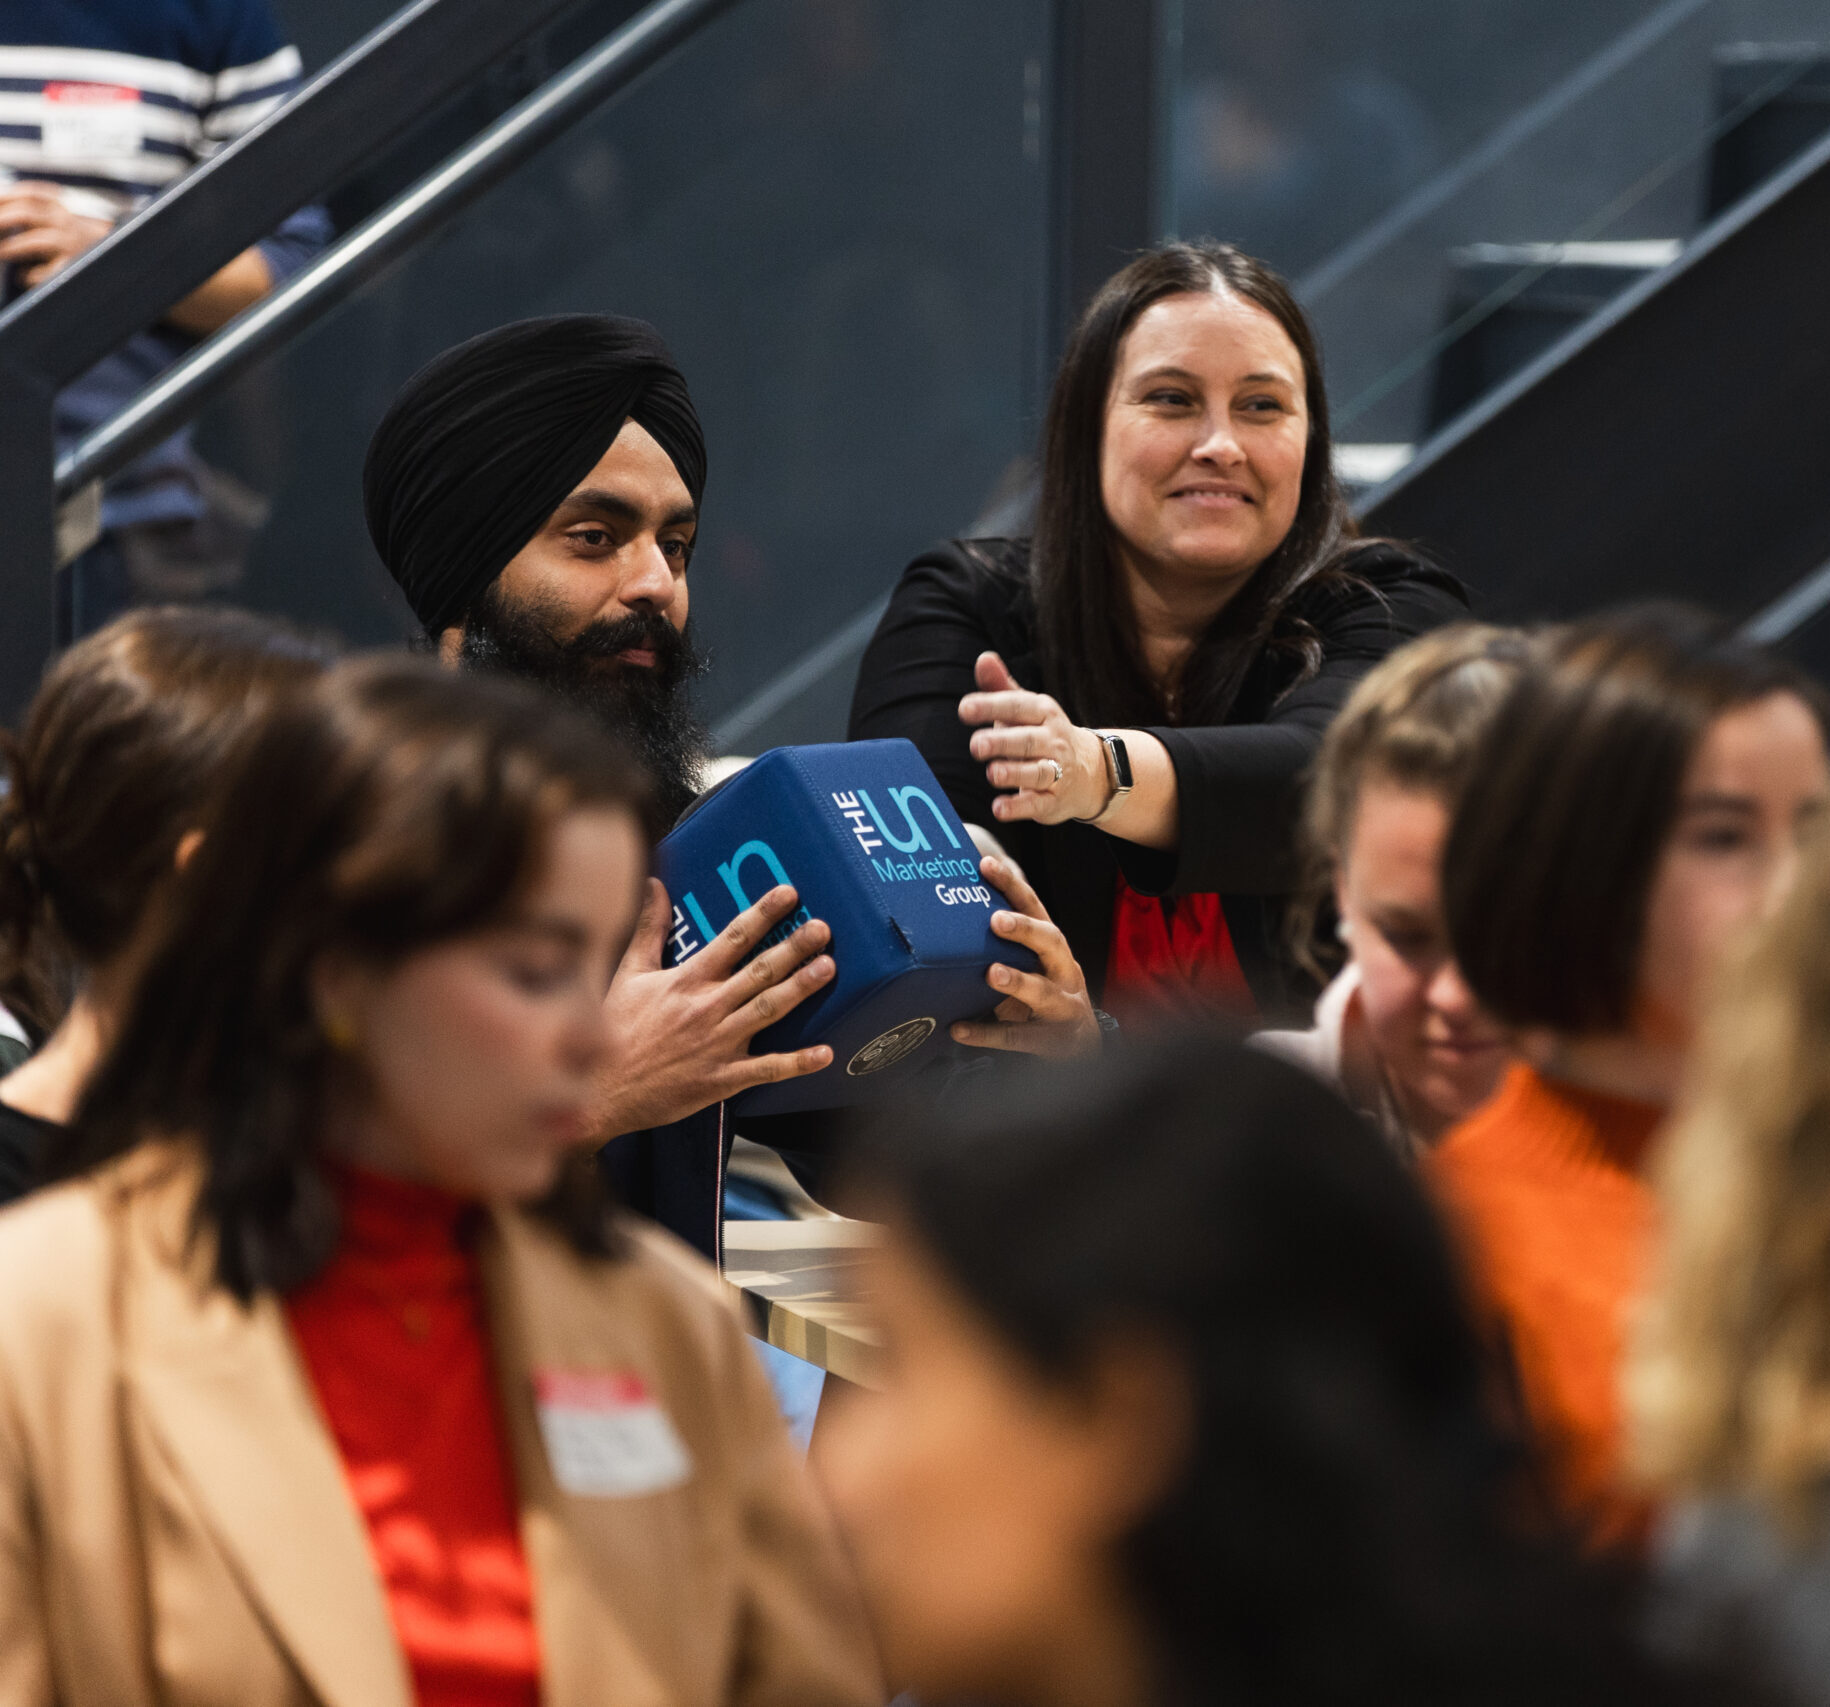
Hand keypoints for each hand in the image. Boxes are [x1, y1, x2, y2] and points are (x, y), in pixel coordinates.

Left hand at [0, 185, 110, 287]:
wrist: (125, 272)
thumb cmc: (88, 252)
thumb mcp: (70, 228)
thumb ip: (44, 219)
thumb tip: (8, 217)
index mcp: (66, 211)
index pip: (30, 194)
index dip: (5, 197)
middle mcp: (70, 226)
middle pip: (27, 212)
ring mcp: (74, 249)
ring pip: (35, 241)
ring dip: (8, 247)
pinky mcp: (74, 272)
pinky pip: (42, 273)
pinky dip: (26, 276)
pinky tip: (20, 278)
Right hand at [596, 878, 835, 1134]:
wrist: (603, 1089)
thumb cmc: (616, 1030)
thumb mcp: (629, 974)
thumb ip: (648, 929)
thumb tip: (652, 883)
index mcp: (687, 980)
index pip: (732, 939)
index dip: (762, 914)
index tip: (788, 894)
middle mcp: (707, 1007)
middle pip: (759, 971)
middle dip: (793, 947)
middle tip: (823, 928)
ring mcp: (718, 1043)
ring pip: (768, 1010)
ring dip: (800, 989)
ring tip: (828, 968)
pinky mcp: (723, 1078)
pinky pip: (766, 1069)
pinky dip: (797, 1062)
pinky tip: (825, 1053)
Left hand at [950, 855, 1101, 1059]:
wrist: (1080, 1047)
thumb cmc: (1044, 996)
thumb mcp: (1030, 967)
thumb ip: (1000, 948)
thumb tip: (945, 922)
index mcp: (1054, 948)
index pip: (1035, 908)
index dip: (1012, 885)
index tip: (986, 865)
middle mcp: (1064, 971)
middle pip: (1051, 942)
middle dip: (1025, 929)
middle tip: (996, 920)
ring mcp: (1063, 1006)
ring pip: (1043, 991)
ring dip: (1017, 981)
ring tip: (992, 973)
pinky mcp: (1052, 1040)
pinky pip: (1018, 1037)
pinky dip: (988, 1033)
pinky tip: (960, 1029)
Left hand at [959, 651, 1110, 825]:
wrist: (1089, 772)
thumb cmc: (1042, 735)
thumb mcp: (1026, 709)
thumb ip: (1000, 687)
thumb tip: (984, 658)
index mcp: (1043, 713)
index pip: (1017, 706)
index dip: (991, 706)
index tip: (964, 710)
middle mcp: (1053, 740)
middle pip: (1027, 741)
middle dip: (1002, 742)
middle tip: (977, 745)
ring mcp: (1057, 771)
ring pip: (1038, 772)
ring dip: (1014, 773)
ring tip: (993, 773)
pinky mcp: (1054, 801)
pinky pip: (1038, 804)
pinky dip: (1019, 807)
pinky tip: (999, 808)